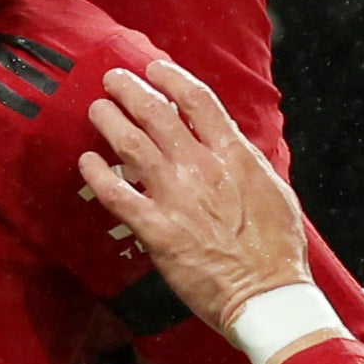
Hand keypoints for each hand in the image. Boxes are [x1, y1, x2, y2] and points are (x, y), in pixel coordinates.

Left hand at [80, 60, 311, 333]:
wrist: (266, 295)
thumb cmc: (276, 249)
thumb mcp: (273, 189)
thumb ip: (245, 161)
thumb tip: (229, 142)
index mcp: (234, 155)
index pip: (198, 100)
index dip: (172, 78)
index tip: (155, 68)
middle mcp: (202, 168)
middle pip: (157, 114)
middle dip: (130, 90)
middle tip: (113, 80)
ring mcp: (176, 198)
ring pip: (131, 146)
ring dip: (110, 121)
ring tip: (97, 109)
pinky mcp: (157, 231)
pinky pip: (117, 195)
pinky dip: (98, 174)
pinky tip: (87, 161)